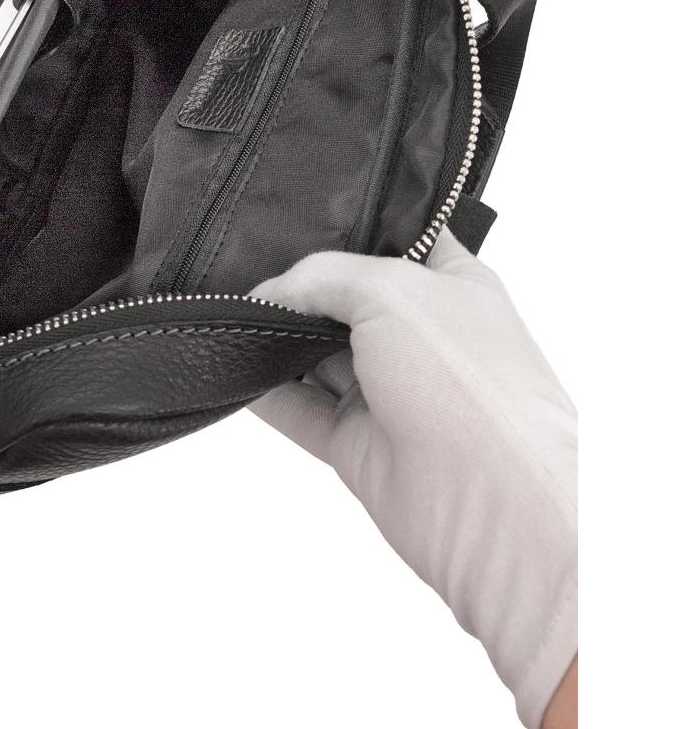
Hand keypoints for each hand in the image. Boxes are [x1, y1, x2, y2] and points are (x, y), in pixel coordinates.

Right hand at [248, 230, 576, 728]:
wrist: (494, 504)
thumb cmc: (475, 386)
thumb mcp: (390, 290)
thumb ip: (320, 276)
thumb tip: (271, 292)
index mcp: (453, 286)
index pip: (399, 242)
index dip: (352, 231)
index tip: (297, 225)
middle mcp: (422, 337)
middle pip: (344, 299)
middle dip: (301, 288)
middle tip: (253, 274)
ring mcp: (390, 393)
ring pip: (316, 355)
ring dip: (277, 339)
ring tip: (233, 317)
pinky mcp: (360, 445)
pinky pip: (300, 411)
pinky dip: (267, 393)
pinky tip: (235, 368)